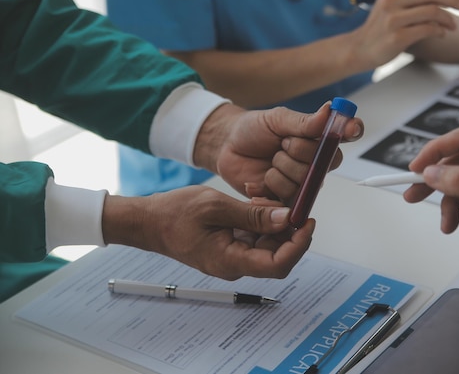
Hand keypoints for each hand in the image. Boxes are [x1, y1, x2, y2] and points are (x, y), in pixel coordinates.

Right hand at [102, 186, 314, 279]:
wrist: (148, 221)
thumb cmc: (174, 213)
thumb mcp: (216, 207)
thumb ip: (253, 215)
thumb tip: (287, 218)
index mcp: (230, 261)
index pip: (278, 264)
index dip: (299, 245)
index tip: (307, 221)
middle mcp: (234, 265)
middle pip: (278, 255)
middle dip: (289, 230)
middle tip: (290, 203)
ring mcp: (233, 257)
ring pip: (269, 245)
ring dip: (275, 223)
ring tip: (264, 198)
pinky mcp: (231, 247)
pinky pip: (256, 239)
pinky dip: (262, 222)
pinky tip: (256, 202)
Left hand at [193, 102, 363, 202]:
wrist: (227, 147)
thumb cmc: (253, 130)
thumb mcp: (277, 119)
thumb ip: (304, 121)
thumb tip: (329, 110)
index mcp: (318, 138)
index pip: (346, 134)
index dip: (352, 130)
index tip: (351, 128)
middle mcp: (315, 161)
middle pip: (323, 164)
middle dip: (296, 152)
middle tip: (281, 144)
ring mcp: (302, 181)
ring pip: (303, 182)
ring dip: (279, 171)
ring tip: (269, 163)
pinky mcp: (286, 199)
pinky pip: (287, 199)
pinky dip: (267, 187)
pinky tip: (259, 179)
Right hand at [348, 0, 458, 70]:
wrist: (359, 49)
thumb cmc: (380, 28)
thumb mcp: (391, 5)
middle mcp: (391, 1)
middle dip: (454, 0)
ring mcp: (393, 19)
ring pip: (433, 11)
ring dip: (449, 18)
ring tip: (453, 25)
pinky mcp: (397, 37)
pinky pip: (428, 29)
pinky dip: (440, 31)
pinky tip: (441, 33)